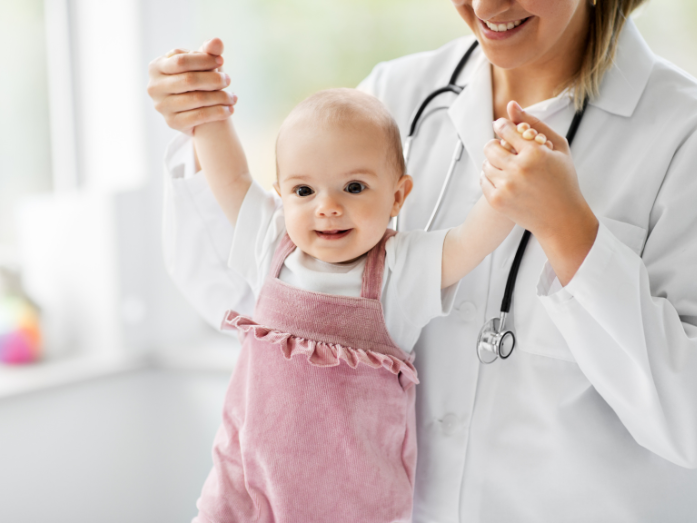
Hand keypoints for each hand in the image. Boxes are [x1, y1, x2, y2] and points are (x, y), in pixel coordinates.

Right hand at [147, 38, 236, 134]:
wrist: (192, 109)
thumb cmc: (195, 79)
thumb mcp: (200, 64)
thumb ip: (207, 52)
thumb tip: (217, 41)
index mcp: (156, 67)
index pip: (181, 60)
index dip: (204, 60)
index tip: (221, 61)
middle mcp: (154, 87)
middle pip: (189, 80)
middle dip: (213, 79)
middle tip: (229, 80)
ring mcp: (161, 106)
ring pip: (196, 99)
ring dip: (220, 97)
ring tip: (233, 97)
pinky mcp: (172, 123)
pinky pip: (199, 117)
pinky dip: (218, 113)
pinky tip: (230, 110)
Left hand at [481, 101, 598, 284]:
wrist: (561, 218)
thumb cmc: (563, 180)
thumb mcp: (558, 147)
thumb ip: (535, 123)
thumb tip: (511, 105)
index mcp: (535, 153)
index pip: (504, 130)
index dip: (502, 127)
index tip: (502, 127)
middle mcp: (518, 170)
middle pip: (490, 146)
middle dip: (495, 145)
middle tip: (503, 149)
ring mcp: (506, 187)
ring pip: (485, 164)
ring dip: (493, 162)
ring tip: (507, 166)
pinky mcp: (497, 201)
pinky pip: (483, 181)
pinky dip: (491, 178)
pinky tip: (504, 179)